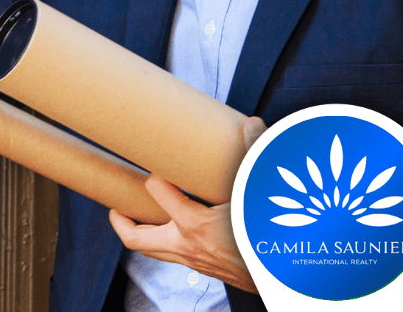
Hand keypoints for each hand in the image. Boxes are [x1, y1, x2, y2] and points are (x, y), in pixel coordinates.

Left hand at [108, 117, 267, 293]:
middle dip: (121, 221)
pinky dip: (166, 242)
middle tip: (116, 206)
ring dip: (141, 234)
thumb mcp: (259, 193)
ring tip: (136, 218)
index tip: (158, 166)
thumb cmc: (271, 238)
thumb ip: (254, 157)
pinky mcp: (205, 270)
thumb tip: (252, 125)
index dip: (154, 176)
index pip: (156, 191)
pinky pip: (173, 257)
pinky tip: (174, 230)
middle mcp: (187, 246)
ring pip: (152, 251)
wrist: (285, 278)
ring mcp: (193, 261)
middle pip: (136, 238)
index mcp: (195, 225)